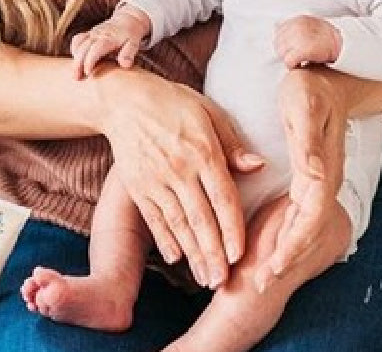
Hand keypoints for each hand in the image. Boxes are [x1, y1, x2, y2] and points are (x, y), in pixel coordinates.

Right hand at [69, 6, 150, 78]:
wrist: (127, 20)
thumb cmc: (130, 35)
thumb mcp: (134, 44)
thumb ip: (129, 54)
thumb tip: (125, 65)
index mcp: (108, 38)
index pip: (95, 50)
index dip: (89, 61)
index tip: (87, 73)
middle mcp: (97, 35)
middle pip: (83, 48)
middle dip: (78, 63)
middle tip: (76, 78)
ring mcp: (92, 33)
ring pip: (78, 44)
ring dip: (75, 58)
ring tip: (75, 73)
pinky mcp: (89, 34)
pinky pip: (77, 40)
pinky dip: (75, 50)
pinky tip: (77, 61)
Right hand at [97, 69, 263, 289]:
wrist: (124, 99)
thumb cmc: (173, 102)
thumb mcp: (209, 112)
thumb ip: (232, 143)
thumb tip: (258, 166)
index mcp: (203, 151)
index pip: (223, 198)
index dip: (233, 229)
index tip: (241, 255)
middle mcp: (179, 169)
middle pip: (201, 219)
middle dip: (214, 254)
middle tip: (224, 283)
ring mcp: (156, 180)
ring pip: (178, 224)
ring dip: (193, 255)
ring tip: (205, 278)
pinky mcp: (137, 186)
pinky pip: (154, 218)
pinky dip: (166, 239)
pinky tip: (177, 258)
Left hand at [254, 66, 347, 290]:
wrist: (330, 75)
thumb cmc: (311, 87)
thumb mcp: (304, 107)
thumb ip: (308, 142)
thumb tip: (312, 175)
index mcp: (322, 168)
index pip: (309, 218)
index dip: (293, 245)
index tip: (273, 267)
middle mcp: (324, 179)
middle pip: (308, 229)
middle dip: (287, 258)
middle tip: (261, 284)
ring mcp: (320, 179)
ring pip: (305, 225)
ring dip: (287, 250)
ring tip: (263, 274)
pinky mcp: (312, 176)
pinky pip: (301, 212)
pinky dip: (288, 232)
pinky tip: (272, 244)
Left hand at [273, 15, 341, 68]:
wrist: (344, 44)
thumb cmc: (327, 38)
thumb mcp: (312, 25)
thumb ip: (295, 26)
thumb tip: (275, 27)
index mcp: (298, 20)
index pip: (278, 32)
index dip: (283, 43)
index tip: (291, 48)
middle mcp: (298, 26)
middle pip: (278, 43)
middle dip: (284, 51)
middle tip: (296, 56)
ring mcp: (301, 37)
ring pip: (281, 52)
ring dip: (288, 58)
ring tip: (299, 60)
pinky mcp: (304, 50)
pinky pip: (289, 60)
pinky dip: (292, 65)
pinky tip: (300, 65)